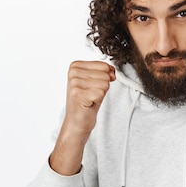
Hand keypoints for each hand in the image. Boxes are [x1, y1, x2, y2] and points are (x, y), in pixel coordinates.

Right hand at [50, 61, 114, 175]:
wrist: (77, 122)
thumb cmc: (86, 102)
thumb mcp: (95, 82)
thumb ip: (104, 72)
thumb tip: (112, 73)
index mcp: (75, 66)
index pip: (103, 65)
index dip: (105, 78)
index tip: (93, 87)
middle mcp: (73, 72)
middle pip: (105, 74)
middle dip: (102, 87)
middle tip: (91, 95)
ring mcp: (74, 83)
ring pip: (104, 83)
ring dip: (100, 94)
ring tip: (90, 99)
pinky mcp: (78, 94)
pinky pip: (101, 92)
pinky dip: (98, 100)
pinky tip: (89, 104)